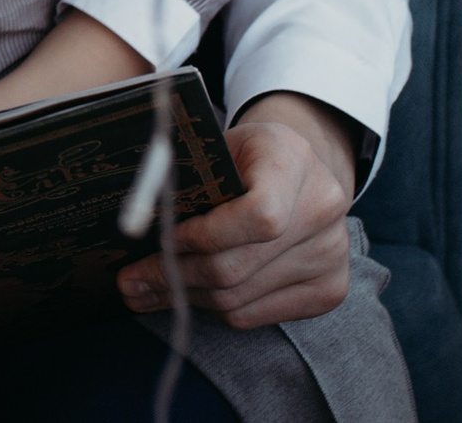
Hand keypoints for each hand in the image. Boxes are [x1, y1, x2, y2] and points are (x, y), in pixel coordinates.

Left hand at [115, 92, 357, 327]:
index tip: (160, 240)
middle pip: (237, 266)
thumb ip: (182, 176)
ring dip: (187, 297)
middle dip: (173, 276)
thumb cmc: (244, 155)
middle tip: (128, 282)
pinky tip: (188, 295)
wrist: (298, 169)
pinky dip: (215, 308)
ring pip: (240, 298)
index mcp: (294, 160)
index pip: (257, 217)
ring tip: (145, 291)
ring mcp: (332, 254)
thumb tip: (133, 222)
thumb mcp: (215, 146)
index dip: (204, 236)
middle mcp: (322, 209)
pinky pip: (255, 316)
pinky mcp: (329, 289)